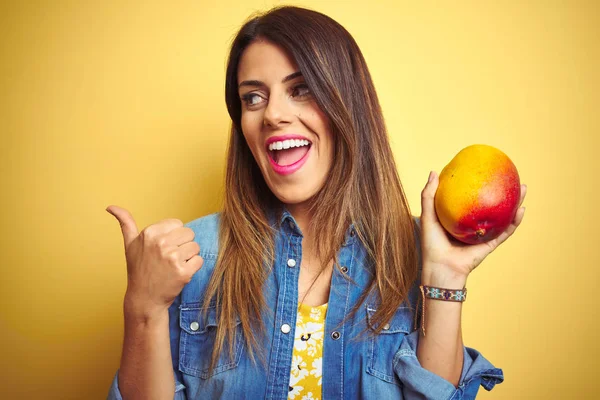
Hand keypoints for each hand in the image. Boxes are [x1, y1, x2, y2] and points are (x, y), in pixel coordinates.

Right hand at [106, 205, 202, 319]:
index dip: (173, 236)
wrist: (144, 299)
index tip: (163, 248)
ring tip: (173, 266)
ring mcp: (172, 258)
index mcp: (150, 233)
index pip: (178, 224)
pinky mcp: (183, 272)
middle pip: (189, 233)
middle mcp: (160, 243)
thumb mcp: (130, 244)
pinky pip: (199, 260)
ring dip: (188, 257)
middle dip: (182, 245)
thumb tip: (110, 206)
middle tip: (169, 259)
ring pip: (195, 246)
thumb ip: (125, 222)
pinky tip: (180, 274)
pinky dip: (193, 268)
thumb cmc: (138, 270)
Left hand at [419, 171, 526, 281]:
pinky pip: (505, 231)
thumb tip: (434, 172)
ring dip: (515, 202)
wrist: (441, 267)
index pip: (473, 198)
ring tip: (523, 187)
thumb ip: (429, 195)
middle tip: (510, 175)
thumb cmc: (432, 243)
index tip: (486, 169)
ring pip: (503, 216)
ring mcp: (484, 234)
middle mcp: (474, 224)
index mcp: (460, 218)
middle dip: (503, 190)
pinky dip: (515, 222)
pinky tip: (521, 210)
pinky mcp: (490, 244)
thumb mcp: (428, 215)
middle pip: (492, 204)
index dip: (481, 185)